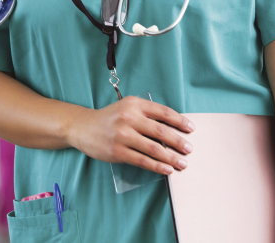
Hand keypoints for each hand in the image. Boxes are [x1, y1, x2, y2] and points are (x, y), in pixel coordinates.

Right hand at [65, 96, 194, 174]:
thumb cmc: (110, 118)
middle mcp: (128, 117)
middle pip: (161, 131)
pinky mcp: (117, 151)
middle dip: (179, 142)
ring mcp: (122, 135)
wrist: (83, 127)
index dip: (180, 121)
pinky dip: (157, 166)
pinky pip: (142, 160)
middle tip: (189, 149)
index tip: (191, 129)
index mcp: (133, 104)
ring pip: (153, 148)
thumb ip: (146, 114)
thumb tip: (173, 129)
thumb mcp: (126, 108)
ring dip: (171, 157)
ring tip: (182, 163)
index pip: (163, 112)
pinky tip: (167, 169)